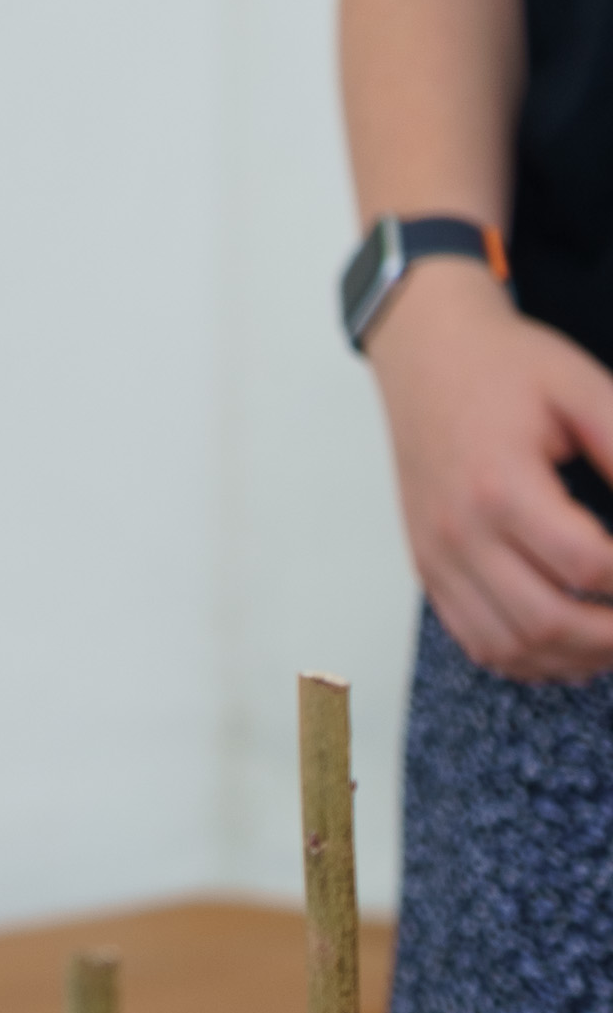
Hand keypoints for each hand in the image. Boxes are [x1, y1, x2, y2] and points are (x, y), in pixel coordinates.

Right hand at [367, 259, 612, 677]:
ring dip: (576, 658)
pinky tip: (569, 647)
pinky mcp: (429, 566)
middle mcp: (460, 529)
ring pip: (511, 647)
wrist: (426, 352)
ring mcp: (438, 554)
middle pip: (547, 622)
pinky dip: (529, 660)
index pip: (586, 564)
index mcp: (500, 483)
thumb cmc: (503, 367)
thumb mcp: (583, 390)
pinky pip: (477, 641)